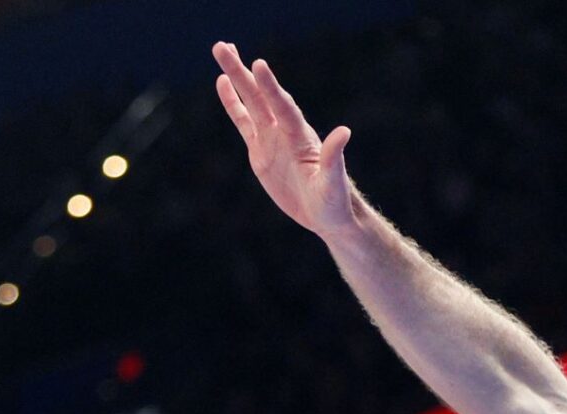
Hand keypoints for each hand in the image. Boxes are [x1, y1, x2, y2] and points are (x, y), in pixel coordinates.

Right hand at [213, 41, 353, 235]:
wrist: (327, 215)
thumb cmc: (334, 201)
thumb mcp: (333, 183)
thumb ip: (334, 158)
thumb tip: (344, 132)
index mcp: (300, 137)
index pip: (283, 107)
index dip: (271, 87)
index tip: (258, 64)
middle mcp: (284, 131)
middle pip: (260, 96)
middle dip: (242, 72)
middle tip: (222, 46)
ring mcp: (271, 138)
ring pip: (250, 102)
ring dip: (236, 77)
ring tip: (222, 50)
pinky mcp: (260, 151)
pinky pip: (243, 122)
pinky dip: (233, 102)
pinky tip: (222, 82)